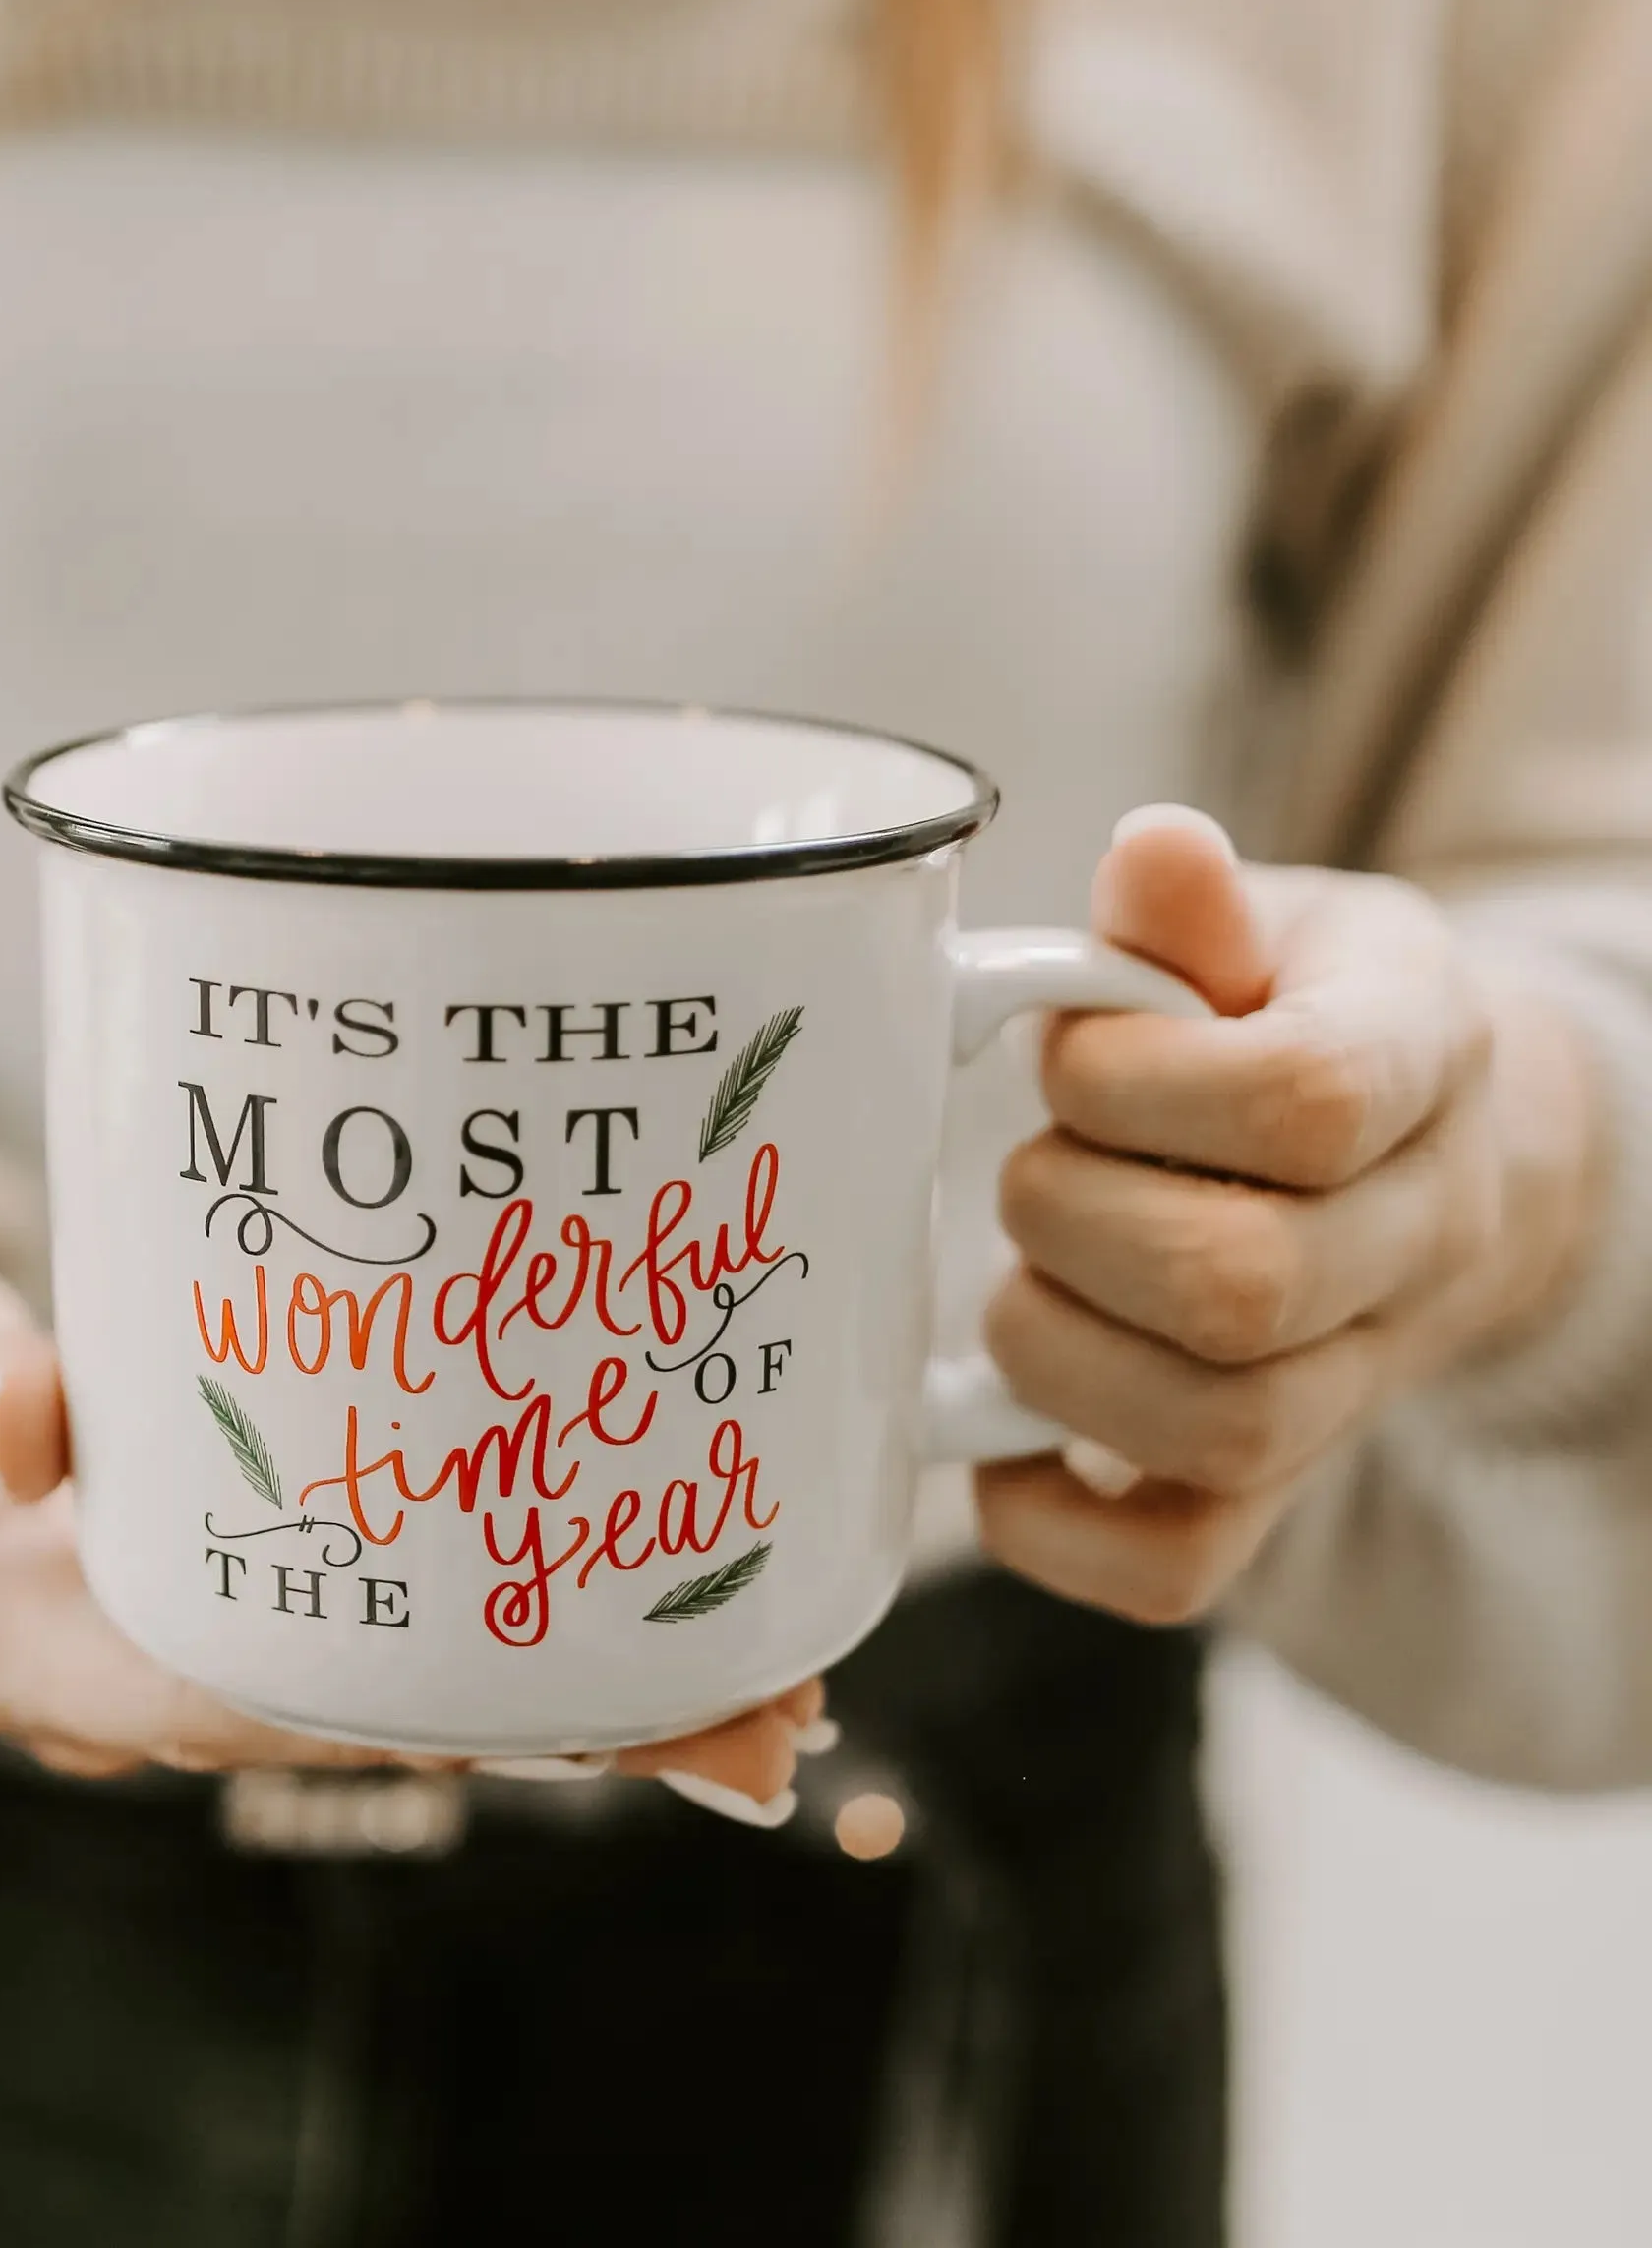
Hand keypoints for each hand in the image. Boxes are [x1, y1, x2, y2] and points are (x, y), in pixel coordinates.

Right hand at [0, 1241, 818, 1809]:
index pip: (241, 1688)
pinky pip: (387, 1635)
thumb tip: (26, 1415)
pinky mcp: (241, 1588)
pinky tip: (648, 1614)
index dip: (424, 1697)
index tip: (593, 1697)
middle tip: (766, 1710)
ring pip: (403, 1694)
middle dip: (566, 1723)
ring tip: (771, 1681)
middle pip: (374, 1717)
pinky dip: (516, 1636)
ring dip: (580, 1695)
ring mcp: (193, 1645)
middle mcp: (130, 1674)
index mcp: (20, 1642)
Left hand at [974, 807, 1599, 1626]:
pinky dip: (1056, 1531)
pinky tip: (992, 1450)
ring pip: (1218, 1430)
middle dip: (1074, 1222)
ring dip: (1056, 1356)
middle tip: (1029, 1172)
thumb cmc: (1298, 1022)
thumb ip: (1193, 913)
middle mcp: (1414, 1238)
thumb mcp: (1273, 931)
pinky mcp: (1276, 1483)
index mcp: (1420, 1065)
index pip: (1302, 1101)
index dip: (1140, 1083)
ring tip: (1018, 1284)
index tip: (1073, 1056)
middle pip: (1245, 1286)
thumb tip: (1153, 854)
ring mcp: (1355, 1380)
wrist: (1428, 1157)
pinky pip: (1181, 1566)